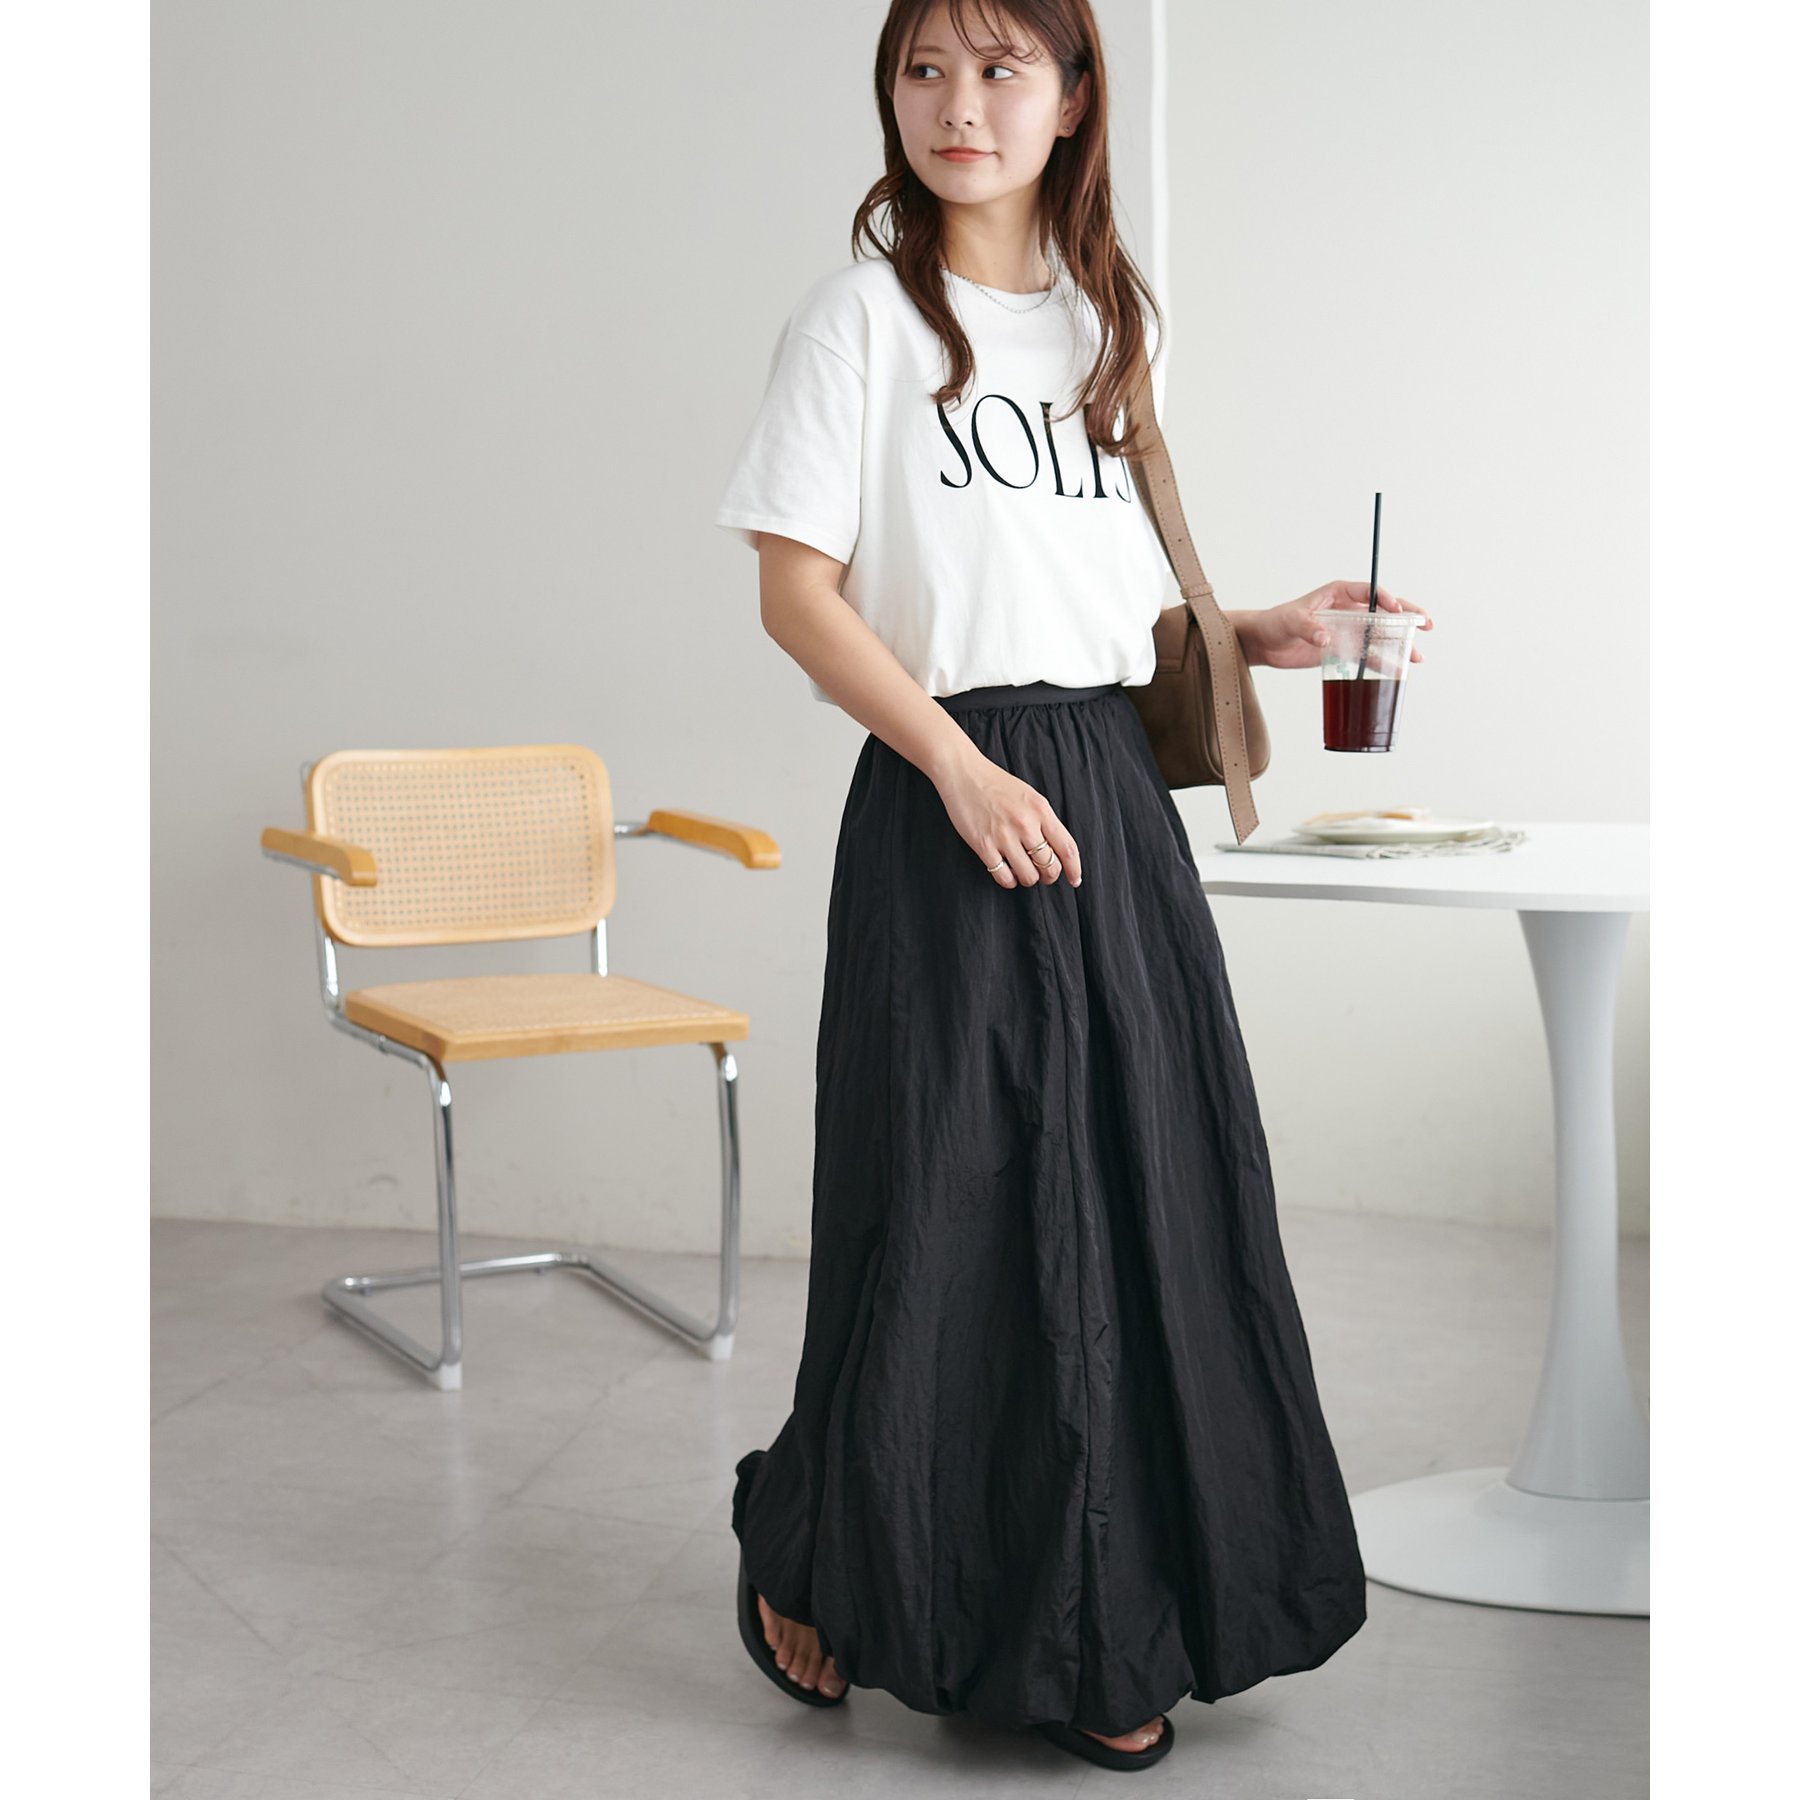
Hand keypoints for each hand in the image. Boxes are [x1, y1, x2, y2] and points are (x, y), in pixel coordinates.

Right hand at [935, 751, 1081, 889]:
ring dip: (1028, 879)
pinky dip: (1009, 881)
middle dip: (1049, 876)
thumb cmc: (997, 785)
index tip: (1074, 880)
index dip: (1074, 869)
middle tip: (1043, 874)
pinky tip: (1007, 873)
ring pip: (1028, 876)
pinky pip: (1003, 877)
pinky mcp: (983, 845)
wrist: (964, 774)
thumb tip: (1056, 850)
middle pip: (1049, 866)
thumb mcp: (1030, 796)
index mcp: (1041, 810)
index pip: (1067, 848)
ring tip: (1022, 872)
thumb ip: (1044, 821)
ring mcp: (1003, 836)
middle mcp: (1025, 824)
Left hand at [1230, 582, 1432, 669]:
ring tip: (1417, 656)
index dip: (1385, 599)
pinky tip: (1398, 671)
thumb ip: (1309, 627)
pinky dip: (1383, 662)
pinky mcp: (1343, 649)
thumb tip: (1326, 638)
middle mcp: (1348, 610)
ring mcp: (1348, 630)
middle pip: (1384, 611)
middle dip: (1406, 617)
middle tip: (1426, 624)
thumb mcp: (1291, 621)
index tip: (1397, 609)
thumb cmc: (1275, 622)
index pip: (1369, 592)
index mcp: (1338, 593)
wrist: (1264, 643)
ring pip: (1380, 635)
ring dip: (1400, 644)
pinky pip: (1367, 655)